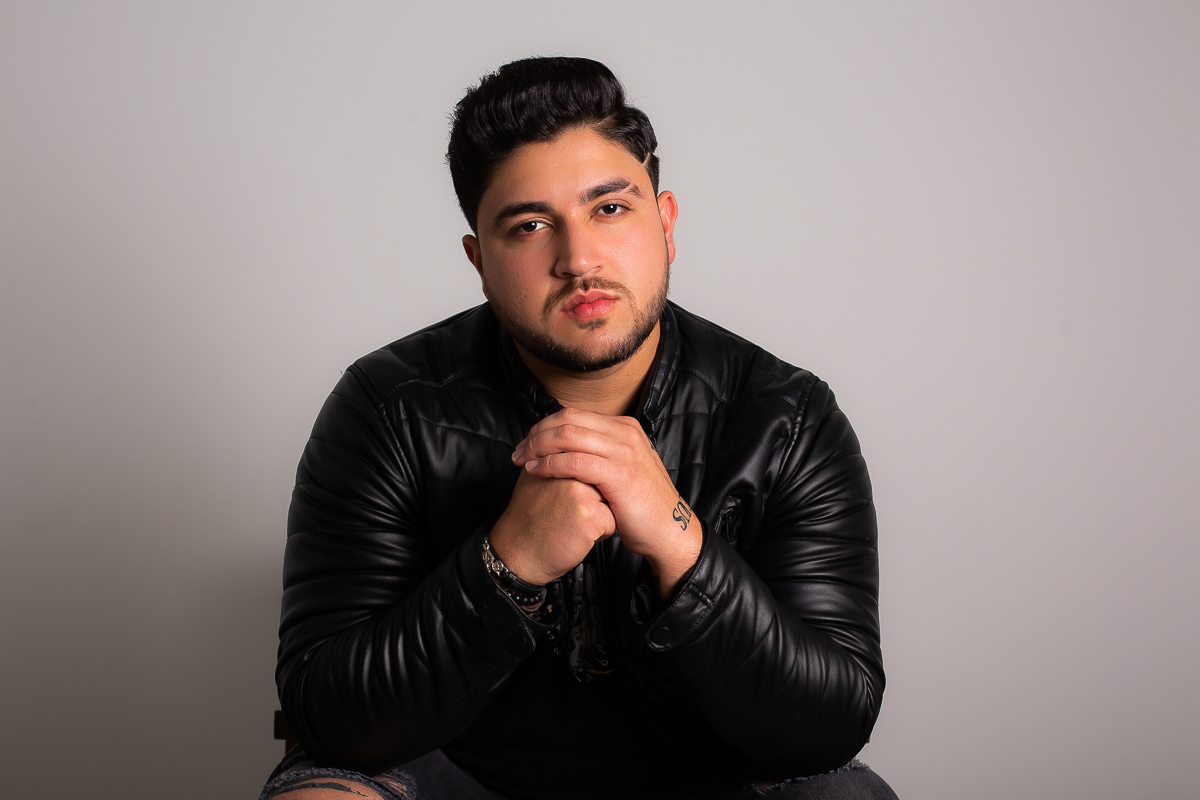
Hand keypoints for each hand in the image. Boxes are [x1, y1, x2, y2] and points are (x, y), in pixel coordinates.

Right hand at [488, 469, 615, 585]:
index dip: (583, 486)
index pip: (590, 464)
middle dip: (594, 498)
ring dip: (598, 514)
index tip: (565, 500)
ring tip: (572, 522)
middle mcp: (569, 469)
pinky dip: (600, 533)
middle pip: (603, 480)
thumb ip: (553, 460)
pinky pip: (613, 521)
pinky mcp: (591, 513)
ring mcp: (581, 491)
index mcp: (557, 458)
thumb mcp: (534, 478)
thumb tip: (572, 452)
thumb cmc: (528, 520)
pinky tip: (577, 535)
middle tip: (567, 512)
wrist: (518, 553)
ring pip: (610, 500)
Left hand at [511, 408, 701, 595]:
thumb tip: (570, 446)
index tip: (526, 444)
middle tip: (518, 452)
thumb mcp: (624, 468)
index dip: (544, 426)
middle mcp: (626, 433)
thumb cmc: (642, 506)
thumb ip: (602, 453)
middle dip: (536, 434)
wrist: (669, 531)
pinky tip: (535, 472)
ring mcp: (624, 452)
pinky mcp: (619, 474)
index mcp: (625, 428)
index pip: (574, 414)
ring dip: (537, 447)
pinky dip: (550, 464)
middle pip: (568, 420)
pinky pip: (574, 462)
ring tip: (521, 461)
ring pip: (568, 436)